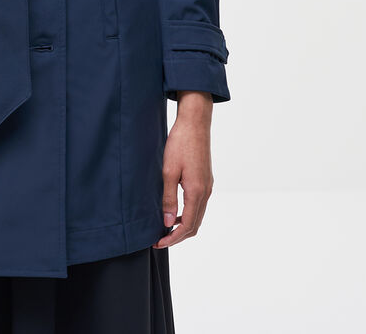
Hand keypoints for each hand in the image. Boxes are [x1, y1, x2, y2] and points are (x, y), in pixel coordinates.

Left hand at [153, 90, 213, 247]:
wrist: (195, 123)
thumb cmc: (180, 143)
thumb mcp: (168, 171)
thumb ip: (168, 199)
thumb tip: (167, 223)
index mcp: (197, 191)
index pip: (187, 226)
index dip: (173, 238)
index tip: (158, 243)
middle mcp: (206, 191)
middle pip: (195, 225)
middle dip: (178, 236)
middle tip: (160, 239)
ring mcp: (208, 186)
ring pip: (198, 215)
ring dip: (183, 225)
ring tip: (165, 228)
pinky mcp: (206, 179)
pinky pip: (198, 204)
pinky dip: (188, 213)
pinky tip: (174, 210)